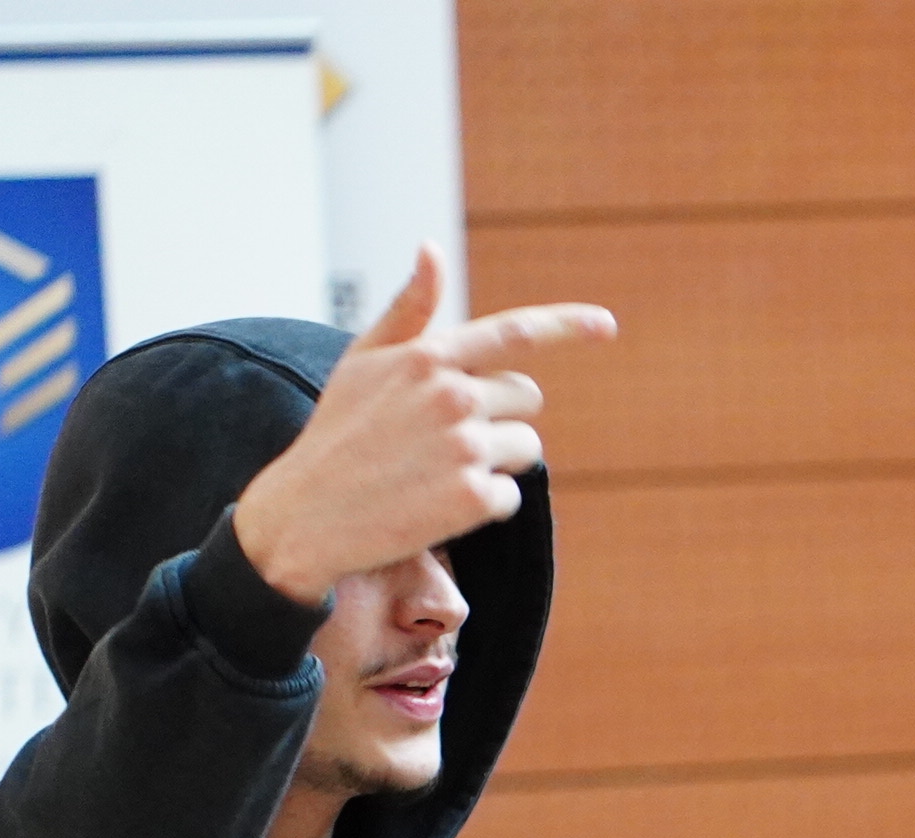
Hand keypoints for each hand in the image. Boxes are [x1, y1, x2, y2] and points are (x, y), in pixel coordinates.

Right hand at [228, 245, 614, 601]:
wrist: (306, 514)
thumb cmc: (338, 433)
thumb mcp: (362, 362)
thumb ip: (408, 309)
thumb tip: (431, 246)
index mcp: (428, 357)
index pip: (515, 332)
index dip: (568, 326)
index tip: (608, 326)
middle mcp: (453, 394)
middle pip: (527, 399)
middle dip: (500, 416)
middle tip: (445, 438)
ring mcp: (465, 445)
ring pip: (527, 447)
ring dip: (497, 461)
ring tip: (438, 471)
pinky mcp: (473, 496)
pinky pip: (513, 495)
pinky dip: (485, 504)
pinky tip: (439, 504)